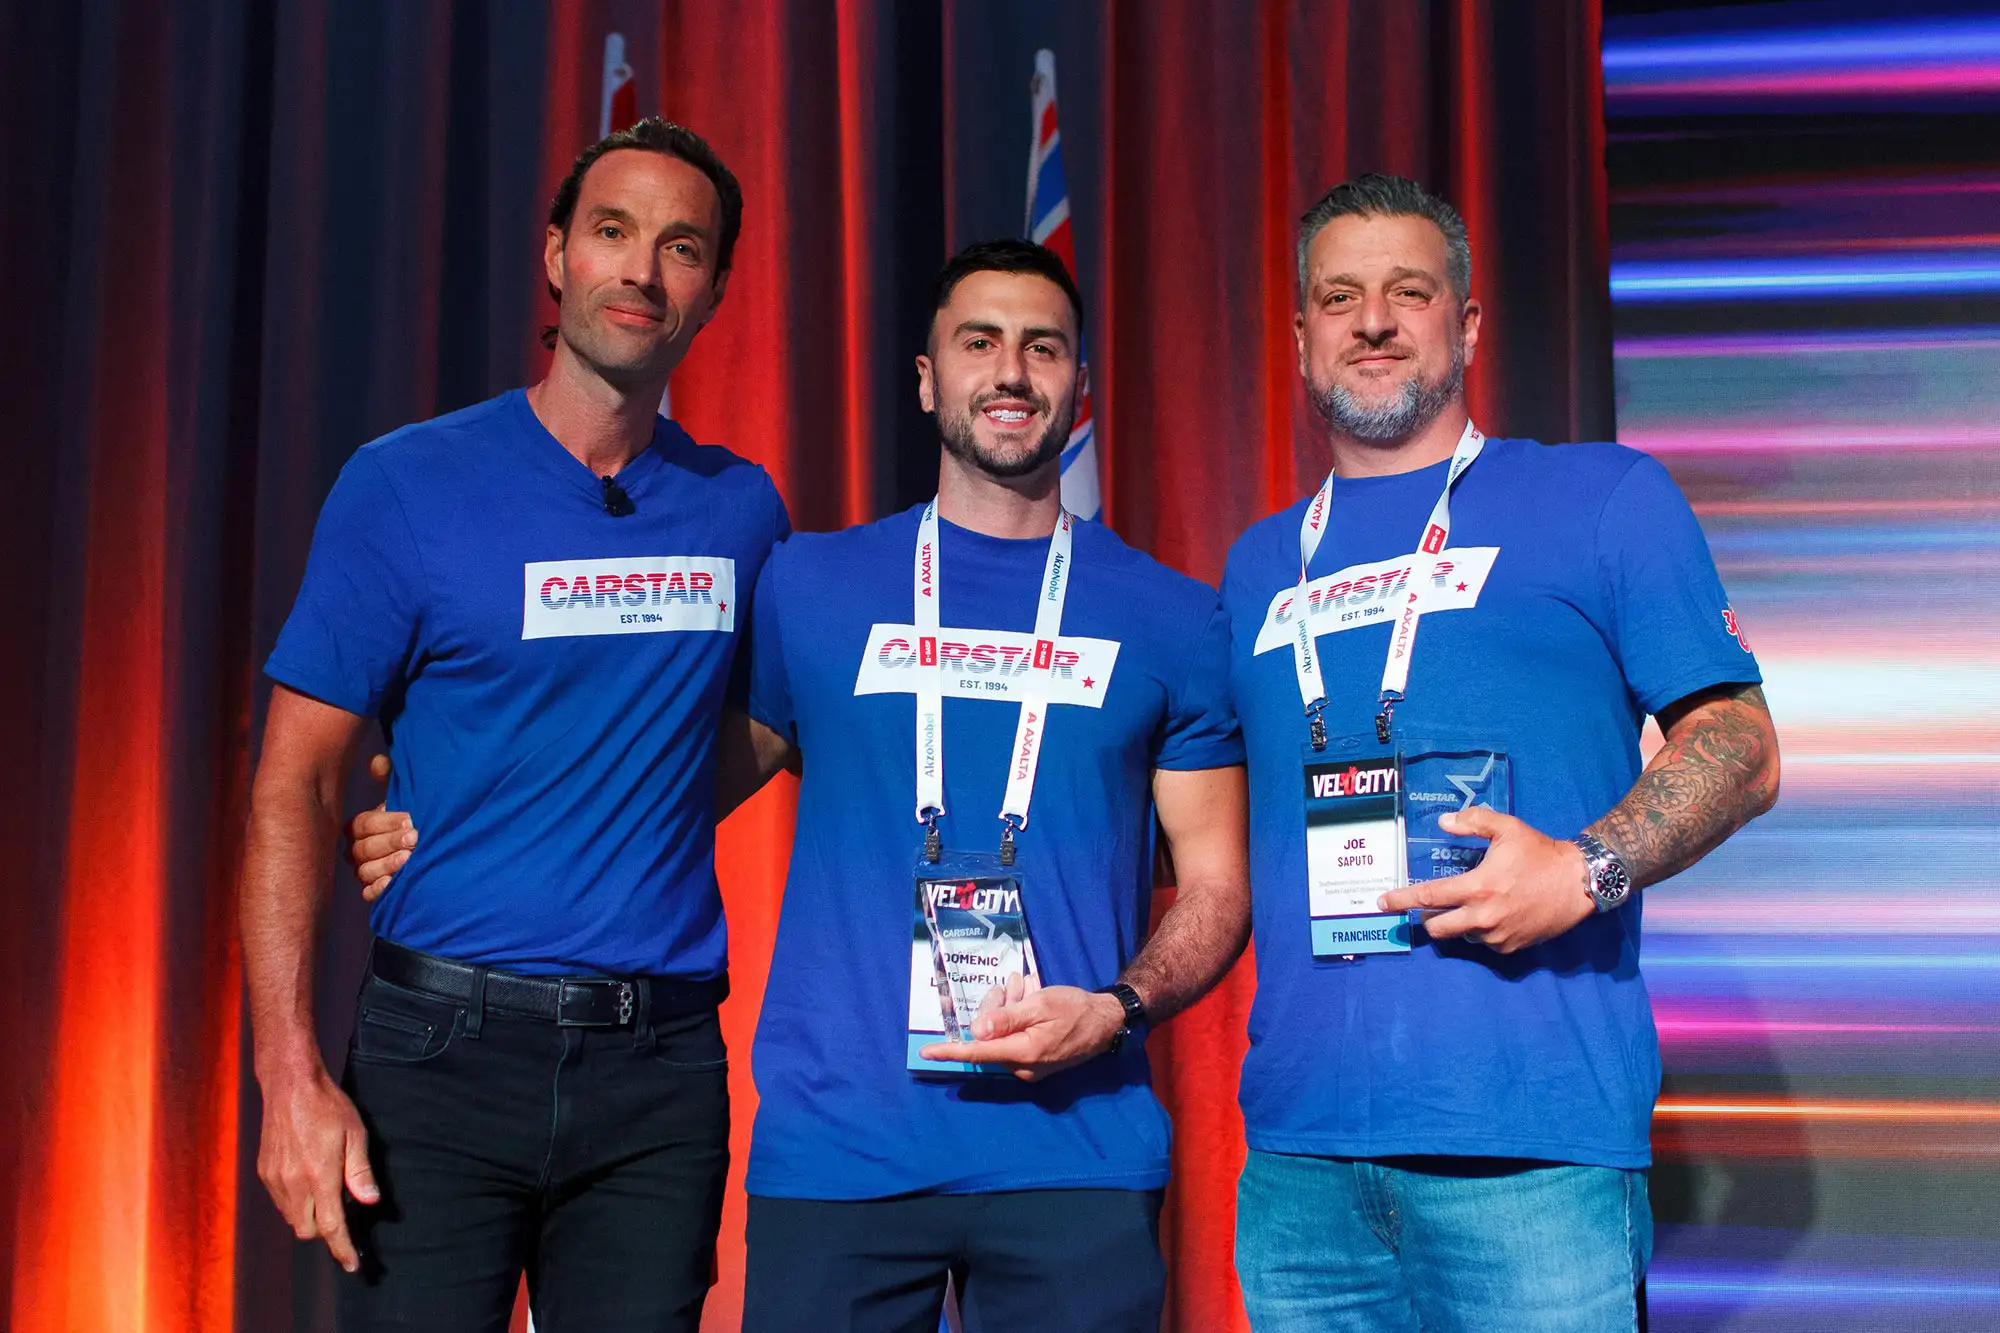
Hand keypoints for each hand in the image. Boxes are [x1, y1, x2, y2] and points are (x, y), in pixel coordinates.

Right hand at [255, 1067, 378, 1272]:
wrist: (289, 1086)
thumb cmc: (328, 1106)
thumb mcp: (355, 1134)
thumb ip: (360, 1171)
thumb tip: (370, 1201)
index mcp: (319, 1175)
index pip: (331, 1226)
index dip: (342, 1249)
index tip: (352, 1265)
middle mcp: (292, 1183)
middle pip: (308, 1230)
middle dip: (325, 1231)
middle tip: (342, 1214)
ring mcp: (274, 1179)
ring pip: (291, 1218)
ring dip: (309, 1216)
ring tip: (325, 1192)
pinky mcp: (263, 1172)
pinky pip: (280, 1202)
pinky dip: (295, 1203)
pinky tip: (307, 1182)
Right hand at [347, 753, 416, 902]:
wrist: (434, 847)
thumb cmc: (415, 819)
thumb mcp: (405, 796)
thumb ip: (390, 779)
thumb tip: (378, 760)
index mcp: (362, 826)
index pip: (363, 824)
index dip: (385, 822)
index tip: (410, 819)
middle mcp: (358, 850)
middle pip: (363, 849)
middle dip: (390, 842)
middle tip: (415, 837)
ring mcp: (364, 872)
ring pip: (365, 871)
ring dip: (387, 864)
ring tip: (410, 859)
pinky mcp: (373, 891)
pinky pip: (369, 893)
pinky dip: (381, 889)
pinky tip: (396, 882)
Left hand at [918, 974, 1126, 1080]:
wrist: (1106, 1022)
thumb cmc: (1075, 1009)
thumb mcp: (1040, 1005)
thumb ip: (1007, 1018)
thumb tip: (976, 1031)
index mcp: (1023, 1053)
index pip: (978, 1053)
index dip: (950, 1051)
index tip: (926, 1052)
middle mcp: (1023, 1066)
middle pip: (990, 1036)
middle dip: (995, 1008)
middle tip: (1012, 985)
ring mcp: (1030, 1066)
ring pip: (1001, 1034)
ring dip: (1009, 1008)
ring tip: (1026, 986)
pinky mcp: (1036, 1061)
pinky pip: (1015, 1038)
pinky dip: (1018, 1017)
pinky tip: (1029, 996)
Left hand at [1377, 807, 1592, 953]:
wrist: (1580, 882)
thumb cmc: (1541, 853)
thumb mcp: (1507, 828)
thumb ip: (1472, 822)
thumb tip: (1443, 822)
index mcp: (1477, 888)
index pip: (1429, 898)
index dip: (1402, 900)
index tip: (1383, 904)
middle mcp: (1483, 917)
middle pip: (1437, 928)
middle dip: (1429, 918)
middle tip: (1434, 905)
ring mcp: (1497, 936)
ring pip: (1462, 936)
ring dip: (1460, 923)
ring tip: (1477, 904)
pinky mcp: (1512, 948)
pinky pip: (1485, 943)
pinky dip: (1483, 931)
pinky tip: (1498, 914)